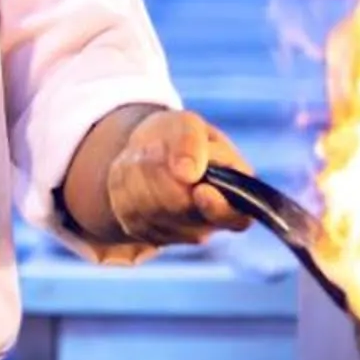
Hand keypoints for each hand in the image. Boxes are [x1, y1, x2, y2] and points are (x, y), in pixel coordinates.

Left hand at [104, 110, 251, 245]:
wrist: (152, 146)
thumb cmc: (180, 135)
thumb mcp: (188, 125)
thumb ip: (192, 143)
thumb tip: (188, 173)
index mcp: (236, 194)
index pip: (235, 217)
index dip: (217, 208)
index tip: (200, 191)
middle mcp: (210, 221)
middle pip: (181, 211)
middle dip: (160, 174)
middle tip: (154, 147)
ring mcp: (179, 232)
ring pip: (150, 212)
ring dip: (138, 176)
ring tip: (142, 154)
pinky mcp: (149, 233)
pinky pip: (128, 215)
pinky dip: (123, 186)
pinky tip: (131, 170)